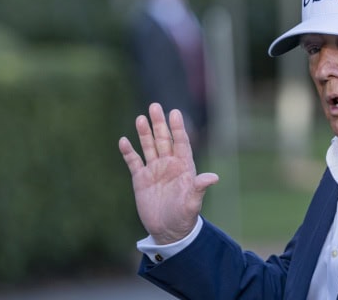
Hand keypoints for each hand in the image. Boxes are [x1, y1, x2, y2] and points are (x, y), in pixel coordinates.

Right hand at [119, 103, 218, 244]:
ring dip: (144, 133)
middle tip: (155, 106)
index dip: (178, 128)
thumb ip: (200, 188)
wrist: (169, 230)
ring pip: (149, 147)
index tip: (175, 112)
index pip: (181, 142)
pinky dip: (128, 152)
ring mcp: (154, 170)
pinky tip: (124, 141)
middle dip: (159, 124)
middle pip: (163, 140)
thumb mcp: (193, 202)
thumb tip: (213, 177)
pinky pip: (133, 162)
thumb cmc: (185, 216)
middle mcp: (169, 164)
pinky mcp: (141, 179)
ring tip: (141, 118)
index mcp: (183, 166)